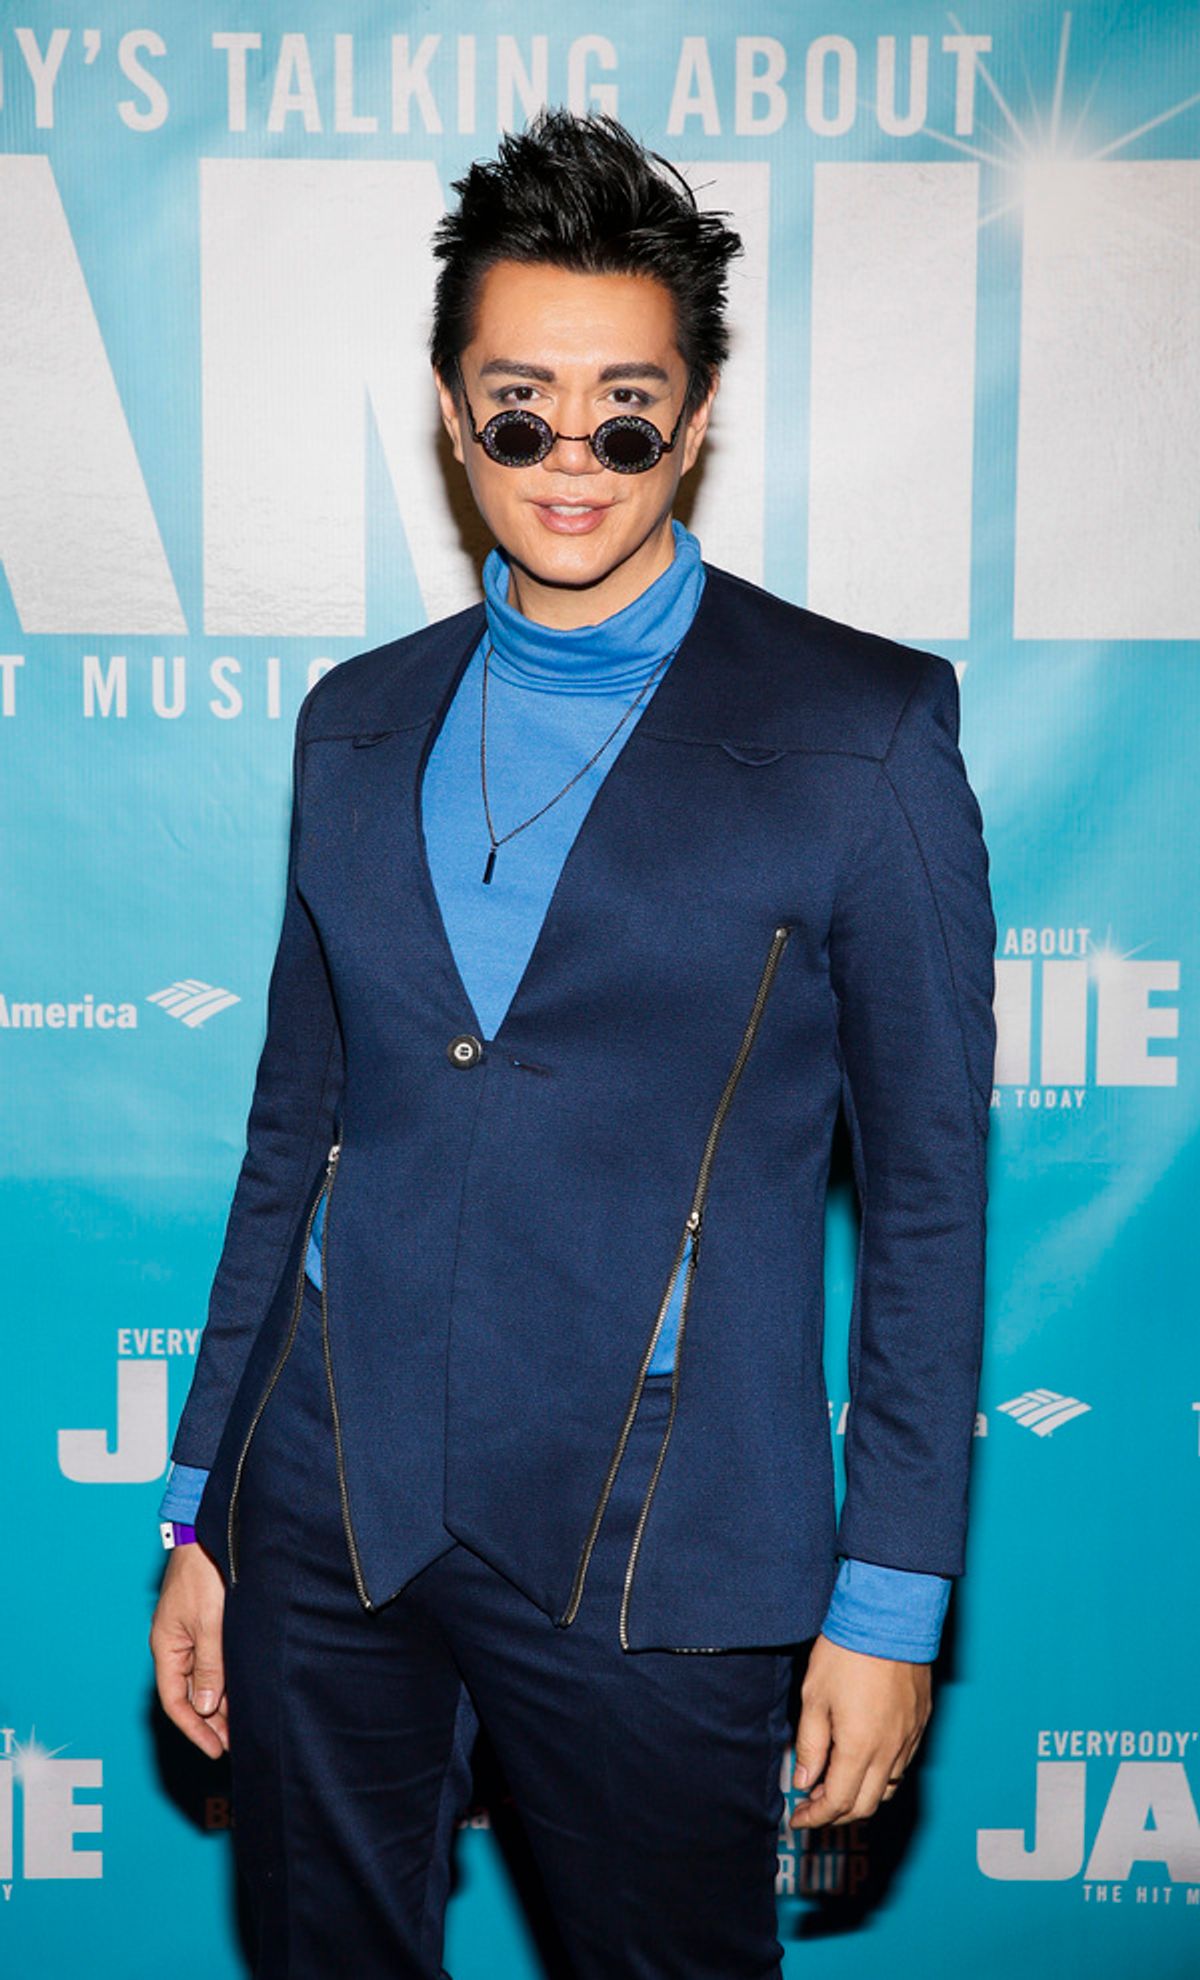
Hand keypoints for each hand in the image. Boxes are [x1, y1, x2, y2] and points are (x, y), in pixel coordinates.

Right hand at [150, 1543, 229, 1758]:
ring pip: (206, 1679)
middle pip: (192, 1694)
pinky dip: (229, 1680)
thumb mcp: (209, 1622)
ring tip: (246, 1725)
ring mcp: (193, 1633)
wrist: (211, 1531)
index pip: (176, 1702)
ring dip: (223, 1703)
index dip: (194, 1730)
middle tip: (238, 1743)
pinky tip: (246, 1691)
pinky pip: (216, 1661)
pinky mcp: (209, 1622)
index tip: (217, 1750)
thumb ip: (209, 1665)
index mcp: (167, 1646)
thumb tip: (204, 1706)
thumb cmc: (205, 1571)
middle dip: (213, 1722)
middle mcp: (177, 1644)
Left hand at [789, 1632, 931, 1827]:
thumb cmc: (848, 1652)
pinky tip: (864, 1761)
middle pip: (865, 1805)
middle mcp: (890, 1751)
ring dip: (861, 1796)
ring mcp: (909, 1738)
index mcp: (860, 1748)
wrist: (889, 1617)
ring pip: (887, 1788)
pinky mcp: (920, 1723)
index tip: (798, 1818)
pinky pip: (903, 1764)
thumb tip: (804, 1780)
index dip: (815, 1817)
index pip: (838, 1803)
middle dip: (836, 1814)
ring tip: (837, 1786)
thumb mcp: (814, 1697)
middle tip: (813, 1807)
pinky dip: (881, 1775)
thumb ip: (811, 1744)